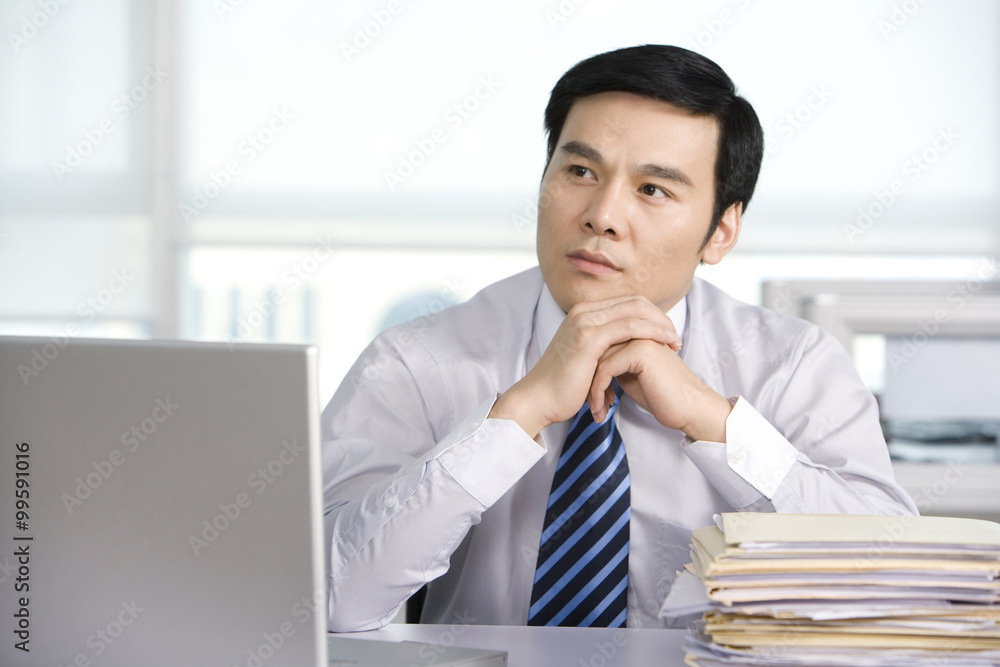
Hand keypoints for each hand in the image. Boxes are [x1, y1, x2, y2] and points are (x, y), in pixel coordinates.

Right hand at [489, 296, 679, 438]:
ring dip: (660, 325)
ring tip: (675, 342)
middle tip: (675, 337)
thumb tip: (626, 352)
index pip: (627, 302)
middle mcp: (583, 311)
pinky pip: (629, 327)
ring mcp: (584, 322)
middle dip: (660, 318)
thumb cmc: (563, 386)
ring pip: (635, 311)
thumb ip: (605, 348)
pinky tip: (664, 345)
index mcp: (583, 313)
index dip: (652, 315)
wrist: (538, 399)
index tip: (667, 333)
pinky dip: (651, 333)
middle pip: (634, 302)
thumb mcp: (587, 359)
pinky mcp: (588, 338)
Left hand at [590, 338, 732, 441]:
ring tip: (595, 410)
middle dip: (588, 378)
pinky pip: (605, 369)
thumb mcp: (631, 375)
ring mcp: (640, 338)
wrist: (691, 409)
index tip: (588, 395)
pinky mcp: (640, 352)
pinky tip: (601, 410)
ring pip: (597, 358)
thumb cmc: (662, 395)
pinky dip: (598, 392)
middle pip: (595, 348)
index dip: (590, 369)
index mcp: (636, 331)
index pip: (599, 342)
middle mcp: (638, 329)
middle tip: (588, 403)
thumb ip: (613, 362)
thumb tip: (590, 362)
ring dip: (591, 388)